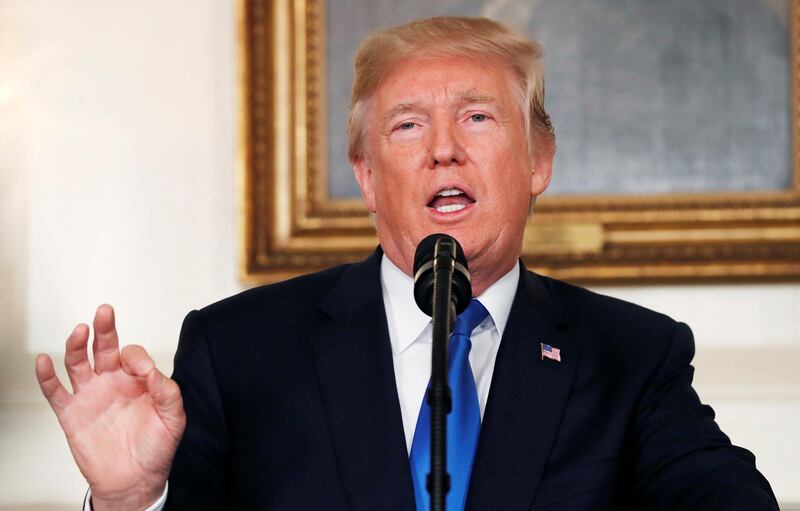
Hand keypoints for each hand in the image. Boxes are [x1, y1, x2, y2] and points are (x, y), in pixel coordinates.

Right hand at [35, 305, 185, 510]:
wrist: (135, 481)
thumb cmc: (156, 448)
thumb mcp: (173, 418)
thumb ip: (167, 391)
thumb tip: (153, 370)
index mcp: (137, 380)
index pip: (133, 355)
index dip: (137, 357)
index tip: (143, 370)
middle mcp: (112, 382)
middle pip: (104, 348)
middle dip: (104, 329)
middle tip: (105, 312)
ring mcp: (91, 396)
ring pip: (78, 362)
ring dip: (76, 345)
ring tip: (80, 331)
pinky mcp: (72, 413)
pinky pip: (55, 391)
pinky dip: (47, 376)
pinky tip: (44, 361)